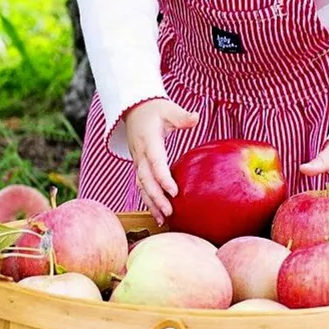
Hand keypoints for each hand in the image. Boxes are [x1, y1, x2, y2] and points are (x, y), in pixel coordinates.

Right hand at [121, 99, 198, 221]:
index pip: (155, 162)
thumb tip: (195, 117)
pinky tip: (158, 214)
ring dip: (151, 203)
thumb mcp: (168, 109)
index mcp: (148, 140)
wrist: (134, 110)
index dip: (163, 178)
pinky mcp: (139, 167)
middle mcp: (140, 154)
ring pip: (141, 186)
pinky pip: (142, 186)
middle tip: (169, 212)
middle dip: (156, 197)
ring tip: (162, 220)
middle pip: (145, 179)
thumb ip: (181, 116)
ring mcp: (138, 161)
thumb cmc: (154, 110)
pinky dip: (148, 200)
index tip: (174, 192)